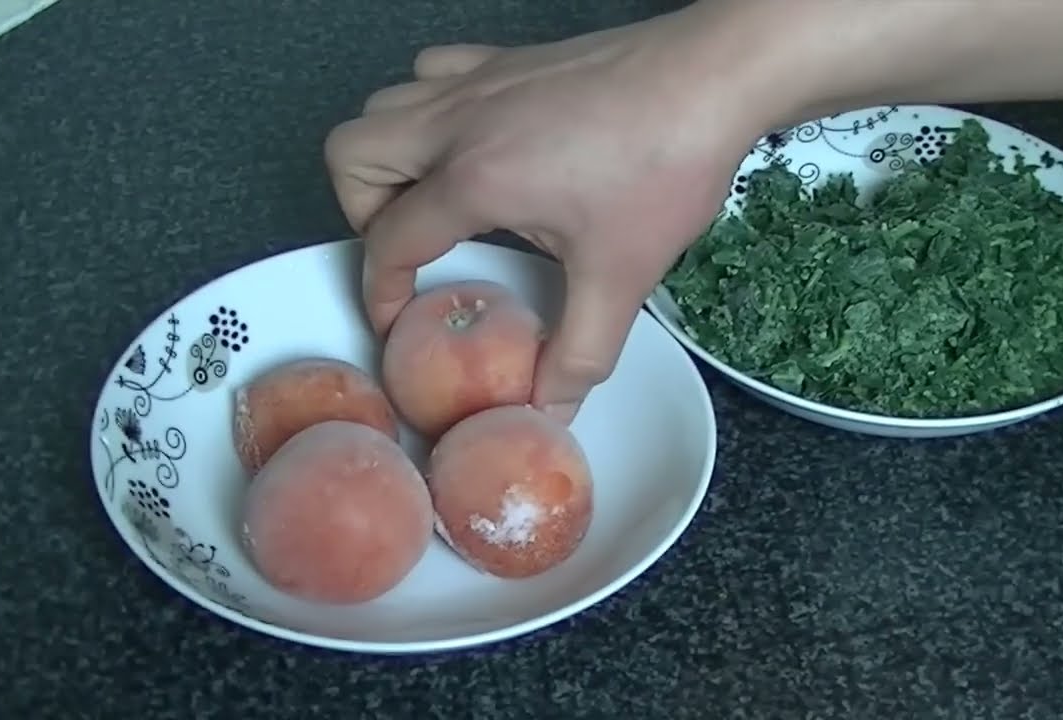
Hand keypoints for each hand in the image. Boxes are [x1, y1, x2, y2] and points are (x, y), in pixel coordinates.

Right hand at [324, 6, 762, 422]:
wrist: (711, 76)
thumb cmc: (666, 162)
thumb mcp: (621, 275)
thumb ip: (581, 352)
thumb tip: (553, 406)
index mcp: (474, 178)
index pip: (387, 239)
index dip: (379, 289)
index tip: (394, 317)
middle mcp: (460, 120)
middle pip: (351, 156)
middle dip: (364, 213)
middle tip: (411, 249)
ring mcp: (480, 80)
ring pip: (384, 107)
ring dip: (390, 158)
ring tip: (436, 201)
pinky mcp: (509, 58)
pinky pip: (432, 74)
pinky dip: (430, 110)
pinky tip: (475, 143)